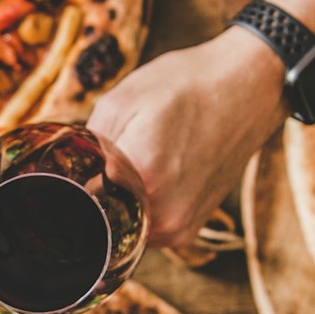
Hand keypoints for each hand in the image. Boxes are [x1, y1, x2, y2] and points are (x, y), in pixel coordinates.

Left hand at [88, 29, 286, 247]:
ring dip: (117, 200)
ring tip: (137, 160)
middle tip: (107, 155)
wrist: (249, 87)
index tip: (67, 167)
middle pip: (99, 215)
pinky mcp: (190, 229)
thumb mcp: (122, 100)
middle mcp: (162, 213)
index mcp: (140, 177)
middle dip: (93, 190)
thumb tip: (65, 177)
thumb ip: (87, 146)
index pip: (77, 199)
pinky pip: (145, 225)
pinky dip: (140, 204)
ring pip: (122, 224)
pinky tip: (153, 172)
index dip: (68, 182)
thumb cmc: (188, 85)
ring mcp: (179, 227)